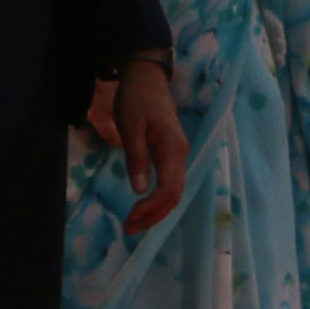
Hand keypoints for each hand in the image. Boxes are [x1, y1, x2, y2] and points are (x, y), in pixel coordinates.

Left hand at [83, 51, 185, 235]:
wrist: (146, 78)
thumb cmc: (136, 100)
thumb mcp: (130, 127)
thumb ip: (136, 158)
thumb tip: (139, 190)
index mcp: (173, 149)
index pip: (169, 188)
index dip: (151, 208)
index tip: (130, 218)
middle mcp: (180, 154)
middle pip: (174, 195)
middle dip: (154, 216)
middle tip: (128, 229)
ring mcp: (177, 154)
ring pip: (173, 191)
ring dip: (156, 210)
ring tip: (133, 223)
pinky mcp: (170, 154)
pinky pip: (169, 183)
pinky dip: (157, 199)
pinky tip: (142, 206)